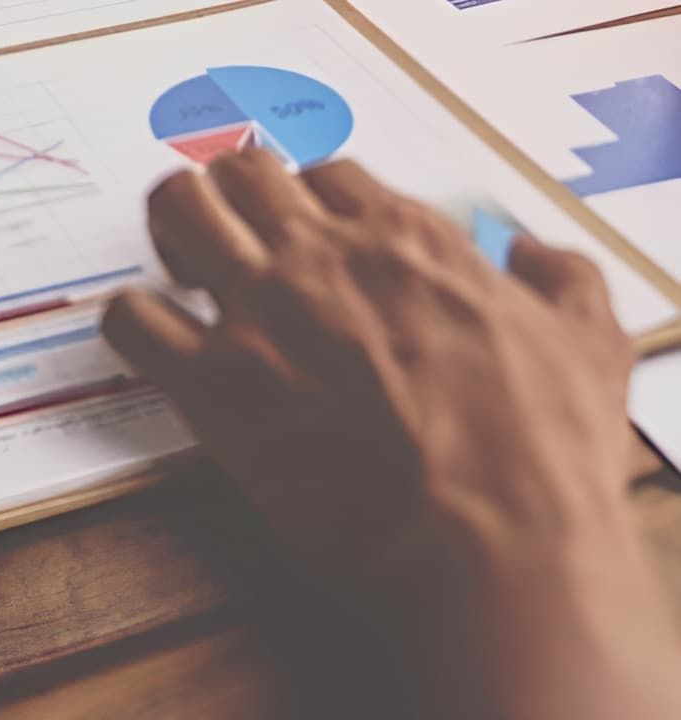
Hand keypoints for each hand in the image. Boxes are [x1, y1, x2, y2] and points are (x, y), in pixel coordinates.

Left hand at [104, 149, 635, 616]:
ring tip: (185, 274)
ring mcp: (259, 313)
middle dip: (233, 201)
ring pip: (177, 207)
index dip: (315, 205)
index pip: (329, 174)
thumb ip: (558, 278)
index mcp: (405, 237)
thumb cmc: (543, 455)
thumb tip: (529, 252)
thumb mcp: (588, 340)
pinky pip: (130, 317)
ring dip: (173, 232)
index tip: (312, 239)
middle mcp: (322, 255)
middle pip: (241, 171)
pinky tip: (159, 347)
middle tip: (237, 249)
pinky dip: (131, 322)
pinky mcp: (213, 387)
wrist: (494, 548)